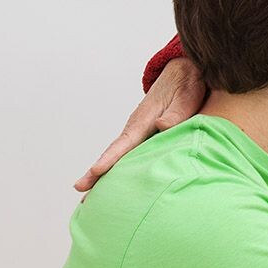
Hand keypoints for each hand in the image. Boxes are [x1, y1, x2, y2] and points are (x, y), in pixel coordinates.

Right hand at [73, 58, 206, 191]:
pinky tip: (113, 182)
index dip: (111, 158)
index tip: (96, 171)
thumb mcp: (185, 97)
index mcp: (144, 119)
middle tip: (80, 190)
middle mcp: (136, 127)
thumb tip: (163, 127)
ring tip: (89, 195)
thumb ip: (176, 113)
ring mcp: (138, 132)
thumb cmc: (186, 86)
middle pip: (113, 152)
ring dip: (103, 173)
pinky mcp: (145, 135)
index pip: (124, 142)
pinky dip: (118, 168)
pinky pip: (129, 154)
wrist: (185, 72)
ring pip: (119, 155)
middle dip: (96, 172)